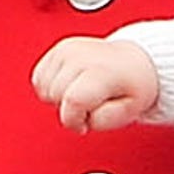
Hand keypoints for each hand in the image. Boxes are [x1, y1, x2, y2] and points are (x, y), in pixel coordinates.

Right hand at [31, 35, 159, 132]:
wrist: (134, 62)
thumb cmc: (133, 87)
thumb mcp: (130, 111)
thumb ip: (102, 120)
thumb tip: (79, 118)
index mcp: (101, 71)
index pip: (73, 101)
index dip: (75, 121)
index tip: (86, 124)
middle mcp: (82, 56)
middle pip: (55, 96)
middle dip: (69, 110)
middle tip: (89, 106)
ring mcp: (68, 49)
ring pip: (43, 89)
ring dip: (59, 98)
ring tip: (82, 94)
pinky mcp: (58, 49)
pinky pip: (38, 79)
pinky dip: (50, 88)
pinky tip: (70, 86)